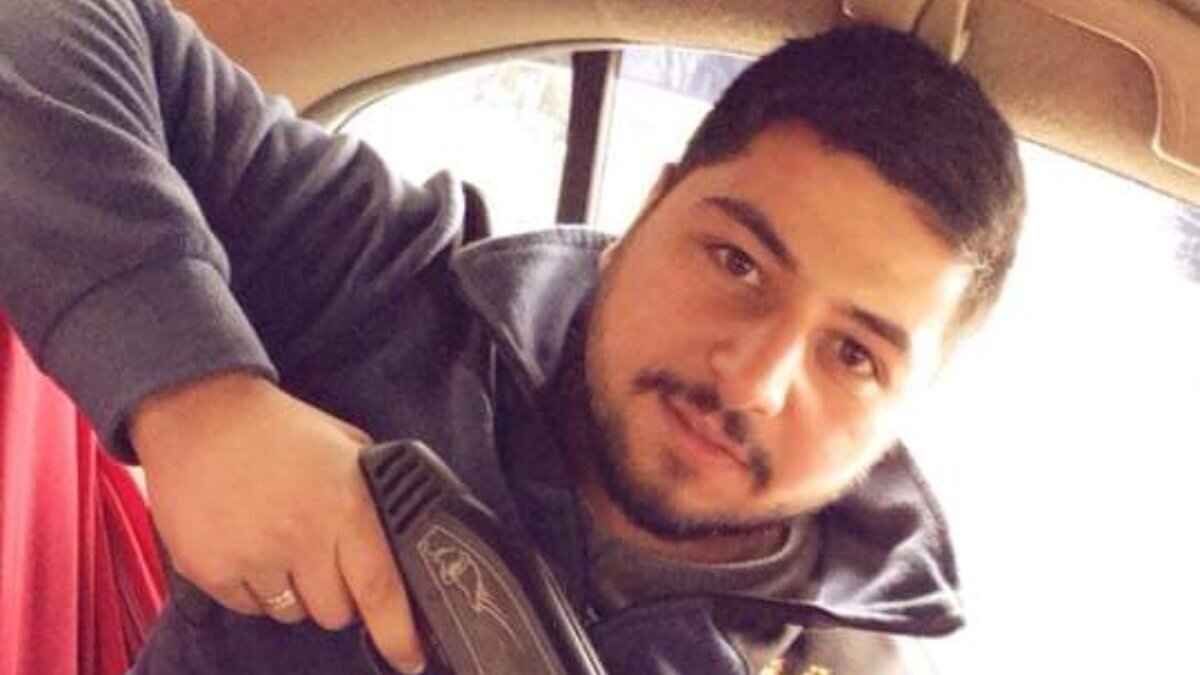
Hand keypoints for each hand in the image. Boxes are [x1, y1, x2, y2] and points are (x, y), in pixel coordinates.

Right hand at [131, 372, 426, 672]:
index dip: (399, 633)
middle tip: (325, 557)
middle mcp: (301, 536)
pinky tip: (249, 543)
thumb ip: (374, 493)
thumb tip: (403, 537)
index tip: (409, 659)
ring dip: (296, 591)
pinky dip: (255, 587)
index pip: (380, 588)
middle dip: (339, 595)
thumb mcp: (345, 446)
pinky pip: (250, 607)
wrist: (198, 413)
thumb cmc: (278, 429)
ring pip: (293, 612)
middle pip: (336, 612)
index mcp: (344, 506)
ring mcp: (252, 556)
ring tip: (282, 540)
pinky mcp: (210, 569)